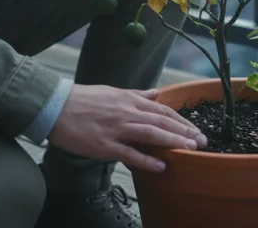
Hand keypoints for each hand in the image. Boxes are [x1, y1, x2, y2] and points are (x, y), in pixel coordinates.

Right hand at [46, 84, 206, 171]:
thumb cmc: (82, 99)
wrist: (55, 105)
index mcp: (129, 99)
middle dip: (184, 131)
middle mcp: (126, 112)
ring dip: (173, 142)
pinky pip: (129, 153)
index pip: (162, 110)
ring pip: (151, 134)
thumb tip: (156, 93)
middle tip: (202, 141)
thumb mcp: (112, 91)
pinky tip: (162, 166)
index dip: (181, 120)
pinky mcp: (105, 144)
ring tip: (191, 150)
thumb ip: (136, 94)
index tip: (196, 128)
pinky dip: (147, 160)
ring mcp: (116, 128)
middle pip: (162, 121)